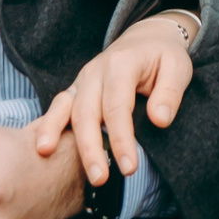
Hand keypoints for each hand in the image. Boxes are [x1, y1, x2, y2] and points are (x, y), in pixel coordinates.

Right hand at [32, 14, 194, 185]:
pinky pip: (58, 106)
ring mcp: (82, 79)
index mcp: (122, 63)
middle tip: (99, 179)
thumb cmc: (163, 57)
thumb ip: (170, 93)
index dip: (121, 139)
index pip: (117, 106)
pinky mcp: (75, 89)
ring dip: (57, 134)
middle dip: (90, 147)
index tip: (129, 168)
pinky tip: (40, 145)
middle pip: (86, 111)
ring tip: (48, 157)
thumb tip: (159, 120)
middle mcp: (96, 70)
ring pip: (66, 108)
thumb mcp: (178, 68)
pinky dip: (46, 124)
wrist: (145, 39)